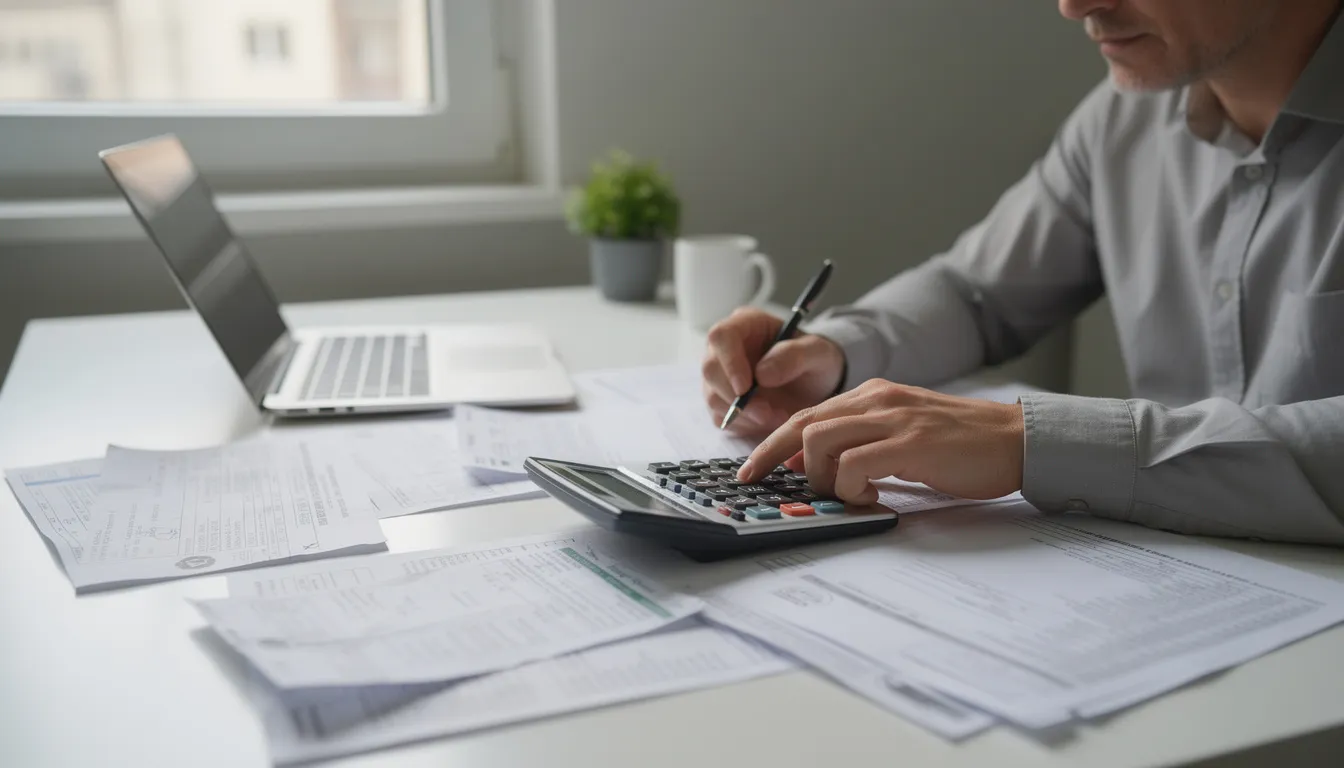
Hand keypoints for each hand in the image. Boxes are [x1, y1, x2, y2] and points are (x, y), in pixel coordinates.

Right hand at [702, 307, 845, 436]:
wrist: (816, 385)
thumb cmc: (816, 361)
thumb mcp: (818, 354)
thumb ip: (794, 356)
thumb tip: (761, 374)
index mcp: (746, 324)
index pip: (721, 336)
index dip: (729, 362)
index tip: (746, 388)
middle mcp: (726, 348)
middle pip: (710, 369)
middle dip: (737, 397)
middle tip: (767, 413)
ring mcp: (721, 375)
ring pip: (713, 396)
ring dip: (743, 414)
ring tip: (776, 417)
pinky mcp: (723, 400)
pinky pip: (721, 417)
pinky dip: (743, 425)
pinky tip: (767, 420)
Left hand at [738, 380, 1024, 502]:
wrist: (1016, 440)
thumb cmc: (962, 446)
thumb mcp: (902, 436)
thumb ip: (861, 445)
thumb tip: (812, 467)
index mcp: (873, 396)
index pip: (806, 414)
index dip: (772, 443)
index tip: (751, 469)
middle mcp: (878, 400)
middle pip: (802, 424)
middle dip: (775, 458)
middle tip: (770, 487)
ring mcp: (894, 419)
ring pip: (821, 441)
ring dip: (820, 476)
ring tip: (842, 494)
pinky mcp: (911, 443)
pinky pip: (855, 464)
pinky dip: (849, 487)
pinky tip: (870, 496)